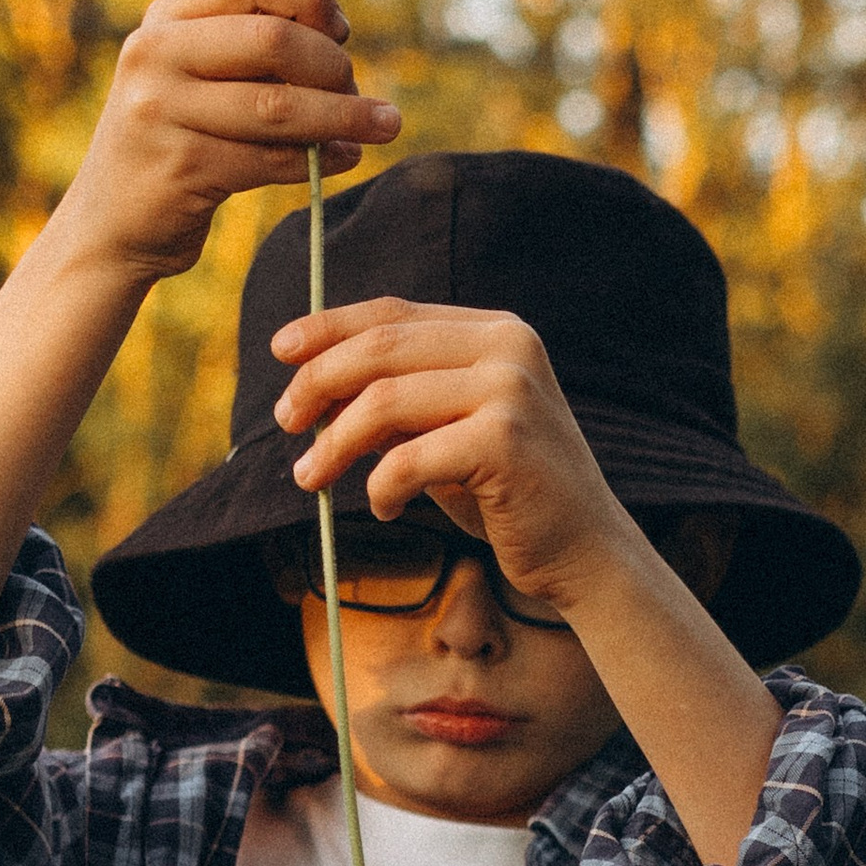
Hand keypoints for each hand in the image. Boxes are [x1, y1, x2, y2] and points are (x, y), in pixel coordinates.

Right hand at [58, 0, 397, 284]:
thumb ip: (251, 46)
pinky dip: (319, 159)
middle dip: (334, 67)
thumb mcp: (196, 75)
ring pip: (279, 106)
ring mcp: (160, 110)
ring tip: (384, 126)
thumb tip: (339, 36)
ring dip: (344, 117)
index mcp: (166, 17)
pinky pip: (271, 159)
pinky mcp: (180, 167)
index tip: (342, 32)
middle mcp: (155, 53)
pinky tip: (343, 159)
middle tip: (358, 93)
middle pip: (275, 40)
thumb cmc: (178, 139)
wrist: (111, 224)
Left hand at [270, 297, 633, 606]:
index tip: (280, 351)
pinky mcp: (505, 440)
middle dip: (318, 385)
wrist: (585, 551)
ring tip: (311, 478)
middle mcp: (508, 347)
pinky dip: (380, 488)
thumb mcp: (450, 432)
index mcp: (497, 332)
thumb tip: (315, 390)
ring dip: (333, 444)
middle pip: (380, 349)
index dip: (328, 328)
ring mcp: (511, 389)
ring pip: (383, 402)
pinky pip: (406, 460)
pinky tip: (385, 508)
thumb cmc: (509, 494)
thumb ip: (401, 403)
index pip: (394, 313)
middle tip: (286, 422)